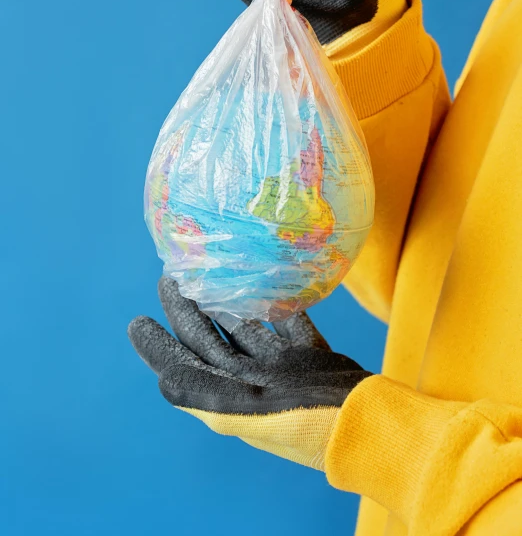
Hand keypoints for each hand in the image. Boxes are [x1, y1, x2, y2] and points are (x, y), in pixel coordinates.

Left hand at [128, 276, 371, 469]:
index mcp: (231, 399)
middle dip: (187, 312)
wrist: (370, 426)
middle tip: (169, 276)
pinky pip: (289, 324)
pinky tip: (269, 281)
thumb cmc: (304, 420)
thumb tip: (161, 382)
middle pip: (210, 342)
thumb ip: (202, 393)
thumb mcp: (245, 409)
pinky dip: (279, 305)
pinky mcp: (310, 360)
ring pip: (245, 329)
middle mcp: (252, 384)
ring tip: (207, 272)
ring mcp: (282, 371)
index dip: (158, 350)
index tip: (137, 322)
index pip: (184, 369)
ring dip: (226, 303)